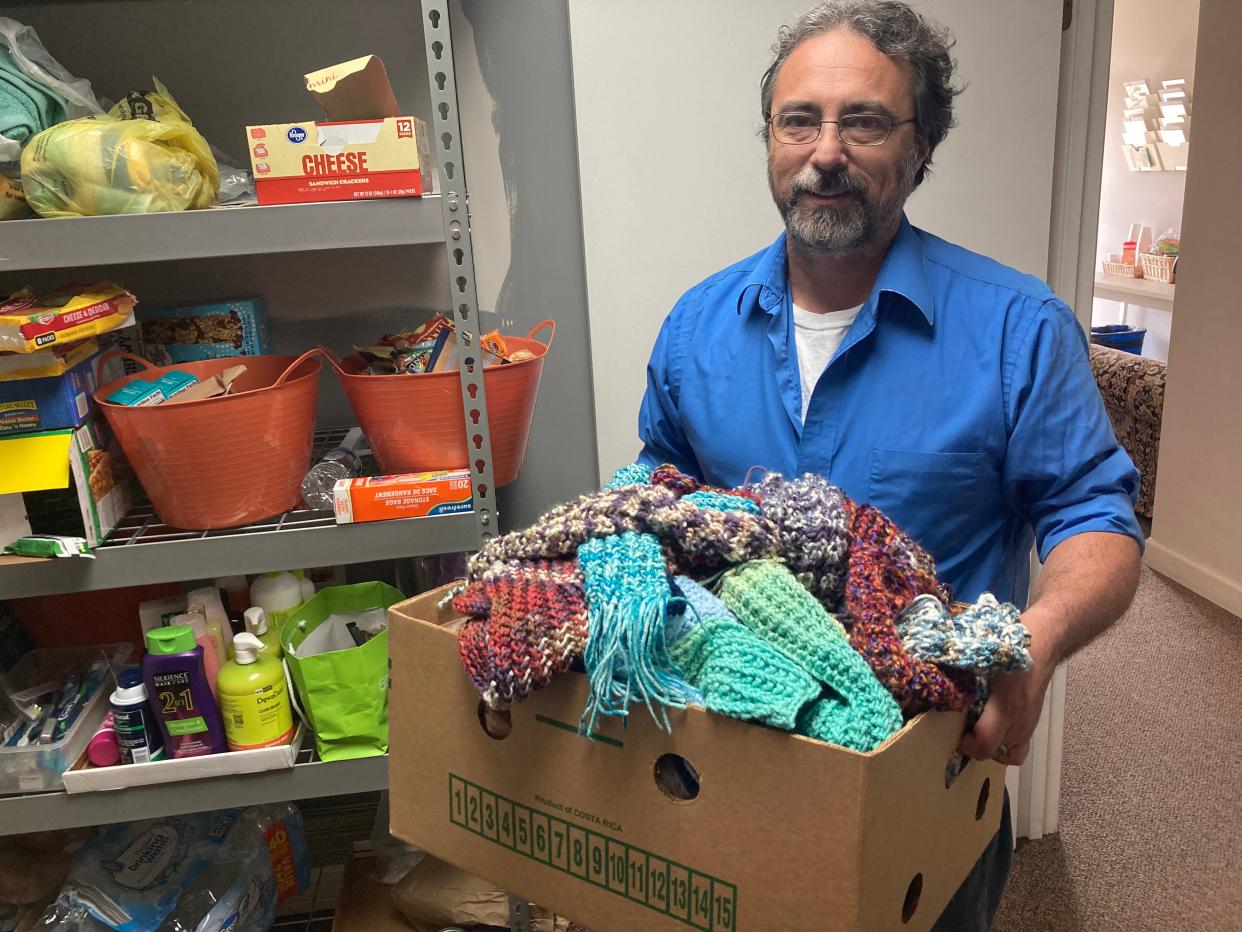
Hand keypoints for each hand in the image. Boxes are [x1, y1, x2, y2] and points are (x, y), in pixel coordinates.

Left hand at [957, 626, 1057, 765]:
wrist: (1040, 646)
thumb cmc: (1009, 650)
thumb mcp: (982, 661)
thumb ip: (961, 674)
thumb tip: (937, 680)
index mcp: (1005, 706)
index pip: (985, 741)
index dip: (966, 746)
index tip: (954, 738)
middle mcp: (1019, 721)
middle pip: (993, 751)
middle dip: (973, 747)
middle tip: (960, 734)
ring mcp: (1028, 725)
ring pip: (1007, 754)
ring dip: (989, 749)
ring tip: (976, 735)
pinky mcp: (1032, 724)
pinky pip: (1019, 750)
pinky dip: (1006, 749)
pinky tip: (994, 735)